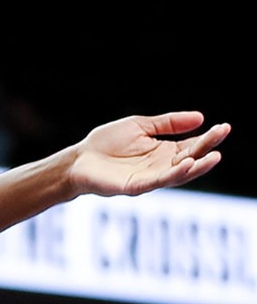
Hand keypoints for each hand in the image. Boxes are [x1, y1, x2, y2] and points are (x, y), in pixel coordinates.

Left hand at [68, 112, 230, 198]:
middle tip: (222, 134)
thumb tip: (200, 117)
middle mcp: (161, 166)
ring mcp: (150, 178)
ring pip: (179, 174)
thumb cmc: (107, 143)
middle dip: (207, 147)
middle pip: (190, 158)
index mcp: (164, 151)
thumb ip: (168, 123)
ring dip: (197, 166)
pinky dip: (174, 174)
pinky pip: (159, 181)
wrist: (80, 158)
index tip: (224, 127)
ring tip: (214, 156)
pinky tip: (186, 164)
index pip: (192, 145)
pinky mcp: (136, 186)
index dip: (208, 137)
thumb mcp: (140, 126)